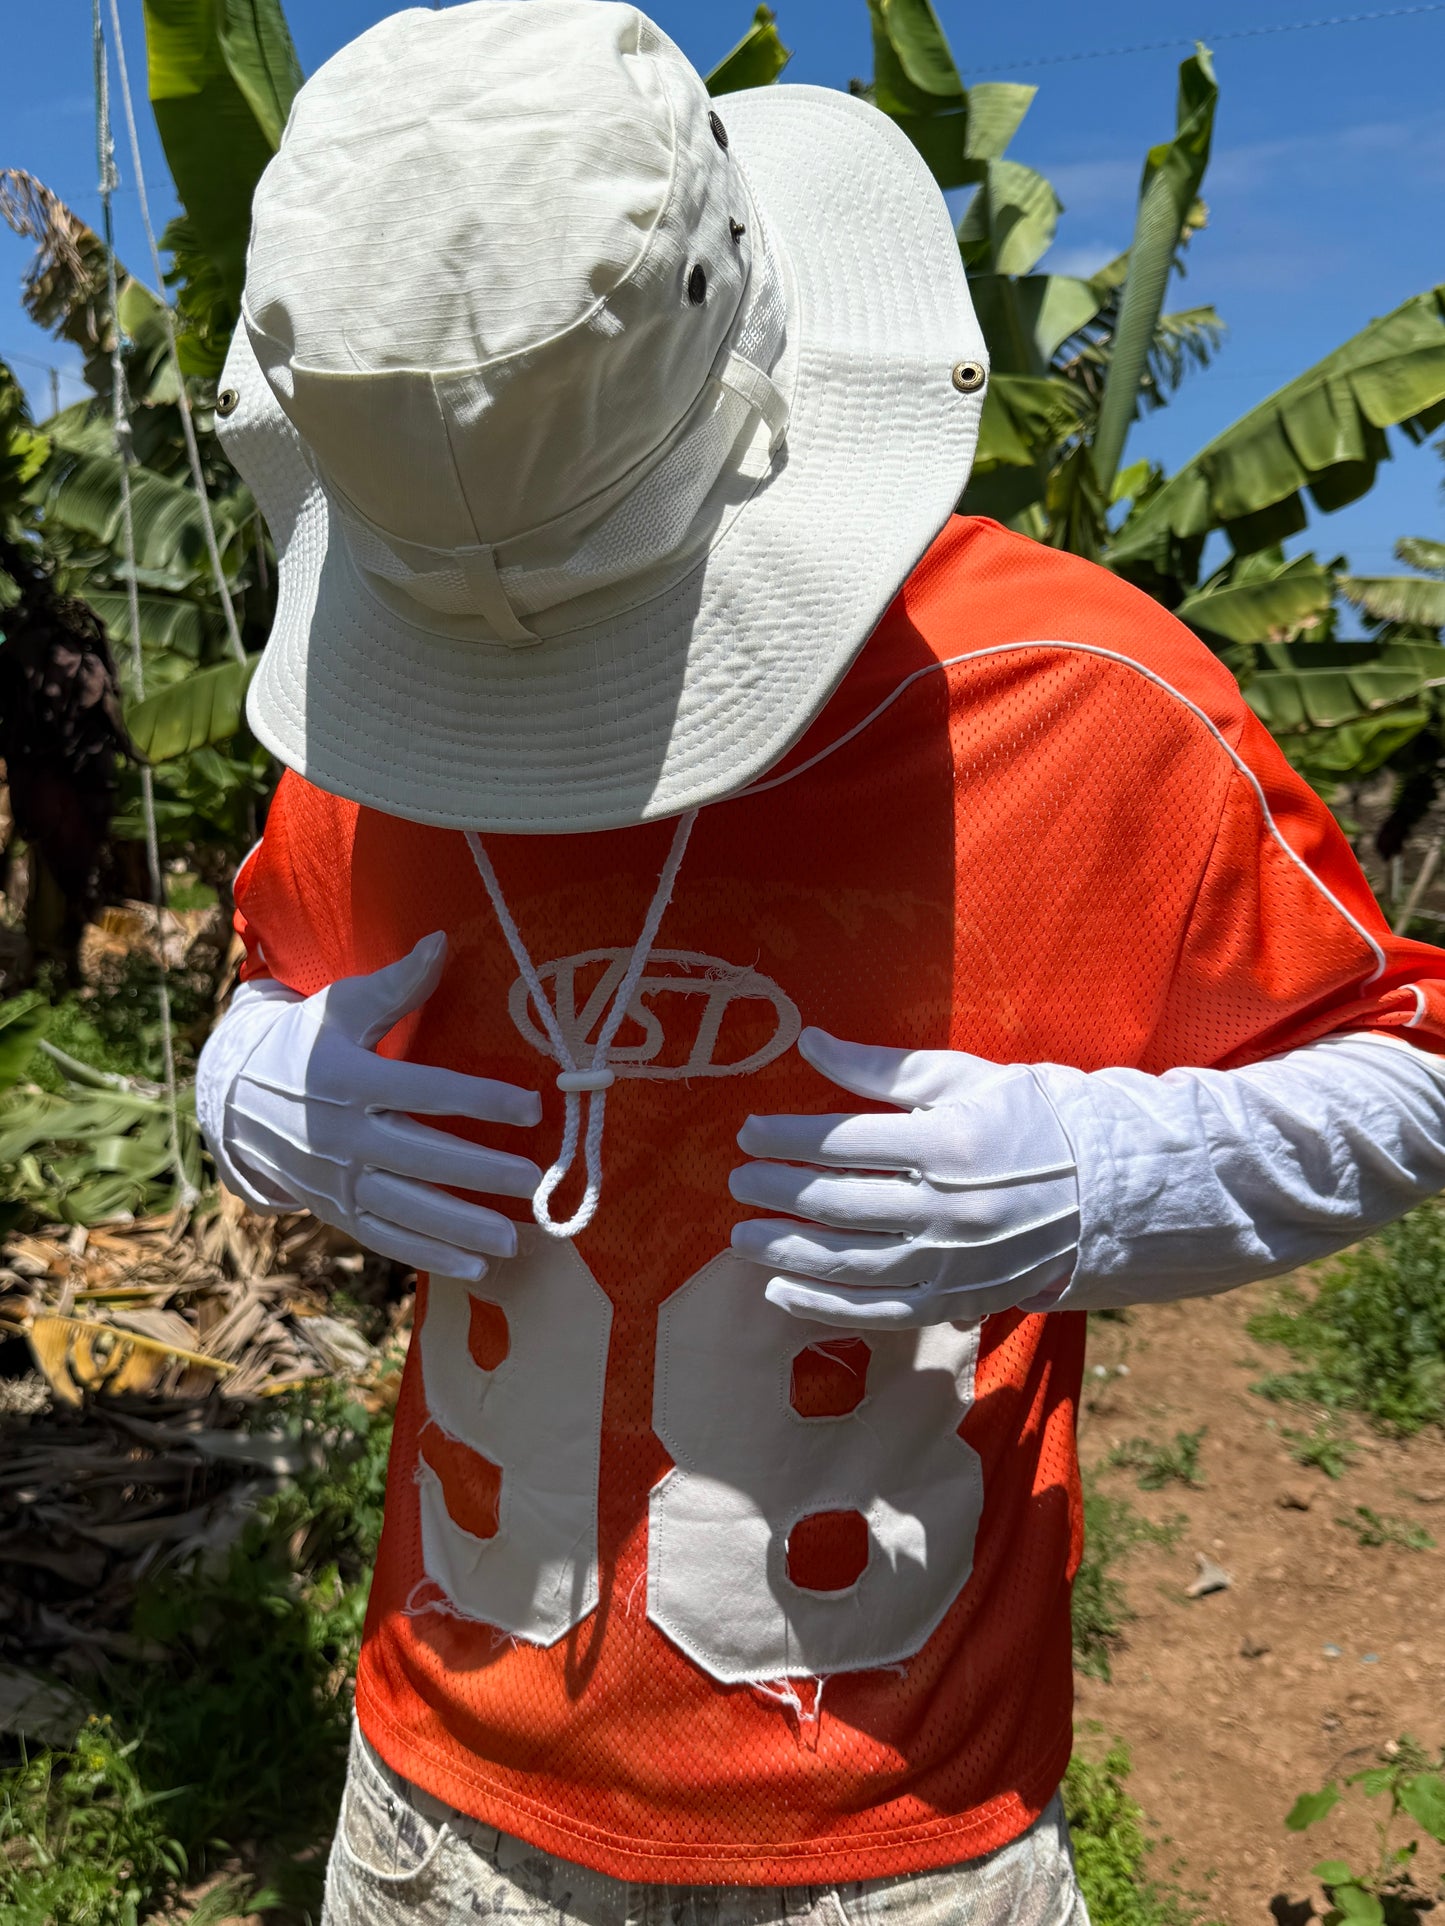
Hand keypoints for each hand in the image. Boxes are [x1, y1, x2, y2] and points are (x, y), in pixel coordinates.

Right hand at [222, 933, 541, 1280]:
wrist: (236, 1096)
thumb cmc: (305, 1041)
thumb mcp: (341, 1005)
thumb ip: (397, 984)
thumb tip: (442, 941)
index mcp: (346, 1076)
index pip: (424, 1090)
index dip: (480, 1098)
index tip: (532, 1106)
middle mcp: (339, 1132)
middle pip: (418, 1156)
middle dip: (478, 1171)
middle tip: (532, 1183)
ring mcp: (335, 1177)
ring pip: (404, 1207)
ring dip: (460, 1227)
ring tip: (513, 1239)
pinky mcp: (334, 1207)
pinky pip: (384, 1235)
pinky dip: (428, 1255)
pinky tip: (475, 1267)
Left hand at [729, 1028, 1079, 1327]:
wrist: (1108, 1187)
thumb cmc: (1032, 1118)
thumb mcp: (963, 1077)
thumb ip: (881, 1067)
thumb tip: (809, 1042)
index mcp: (948, 1143)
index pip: (844, 1141)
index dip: (787, 1136)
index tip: (749, 1132)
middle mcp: (947, 1209)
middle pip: (837, 1203)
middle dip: (775, 1191)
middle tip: (737, 1181)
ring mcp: (952, 1262)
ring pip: (848, 1263)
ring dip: (785, 1251)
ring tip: (740, 1236)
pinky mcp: (958, 1299)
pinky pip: (878, 1312)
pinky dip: (823, 1307)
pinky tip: (780, 1292)